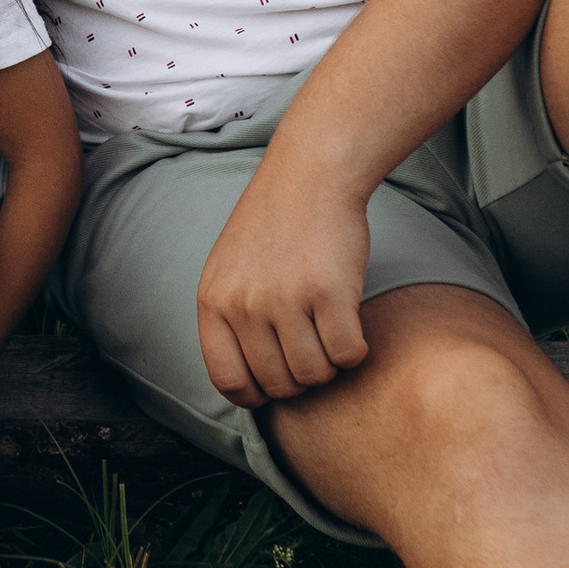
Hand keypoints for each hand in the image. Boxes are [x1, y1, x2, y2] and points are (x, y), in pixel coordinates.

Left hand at [195, 175, 371, 406]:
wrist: (311, 174)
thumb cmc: (276, 223)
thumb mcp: (230, 270)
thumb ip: (231, 319)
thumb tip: (245, 383)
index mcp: (212, 301)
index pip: (228, 381)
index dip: (257, 393)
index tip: (276, 383)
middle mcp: (243, 304)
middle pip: (278, 384)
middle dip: (301, 377)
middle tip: (313, 347)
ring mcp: (284, 299)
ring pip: (314, 374)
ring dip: (330, 364)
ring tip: (331, 332)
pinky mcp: (328, 292)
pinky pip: (347, 354)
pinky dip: (356, 350)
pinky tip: (352, 325)